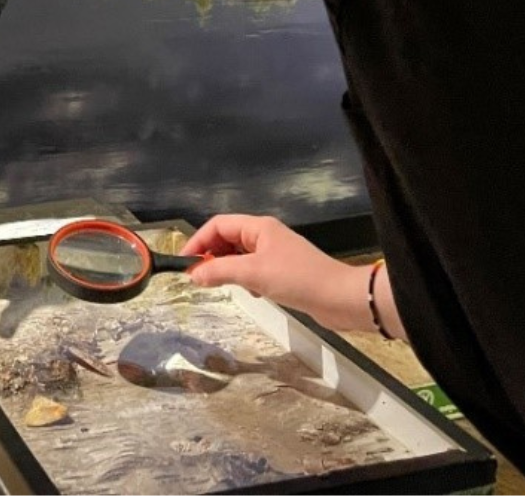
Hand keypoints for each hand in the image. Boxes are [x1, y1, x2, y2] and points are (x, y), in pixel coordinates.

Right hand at [183, 214, 373, 333]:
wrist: (340, 298)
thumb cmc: (297, 278)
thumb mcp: (254, 273)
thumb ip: (220, 271)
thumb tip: (193, 274)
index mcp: (259, 227)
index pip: (218, 225)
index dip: (198, 241)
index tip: (184, 263)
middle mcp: (265, 236)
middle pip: (228, 239)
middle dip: (212, 256)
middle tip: (200, 278)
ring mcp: (275, 254)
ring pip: (240, 256)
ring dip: (229, 269)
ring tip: (225, 285)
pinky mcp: (283, 271)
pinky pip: (254, 270)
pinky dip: (246, 280)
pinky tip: (253, 293)